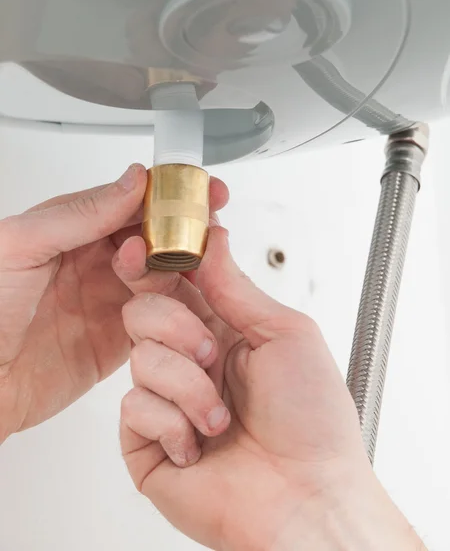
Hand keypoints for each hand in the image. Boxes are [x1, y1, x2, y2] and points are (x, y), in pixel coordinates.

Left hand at [0, 164, 228, 443]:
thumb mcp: (21, 245)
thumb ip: (80, 213)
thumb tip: (133, 181)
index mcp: (72, 228)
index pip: (132, 201)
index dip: (170, 194)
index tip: (203, 191)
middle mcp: (95, 260)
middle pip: (156, 237)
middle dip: (187, 231)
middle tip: (210, 234)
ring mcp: (110, 297)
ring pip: (165, 275)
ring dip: (183, 272)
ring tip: (194, 273)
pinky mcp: (120, 337)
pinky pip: (160, 317)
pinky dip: (178, 310)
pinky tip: (184, 306)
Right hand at [115, 223, 425, 550]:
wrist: (306, 500)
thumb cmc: (313, 422)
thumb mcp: (286, 334)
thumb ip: (237, 287)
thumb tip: (212, 239)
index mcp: (224, 330)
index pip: (178, 281)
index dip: (160, 261)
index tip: (151, 244)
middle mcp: (192, 360)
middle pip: (144, 309)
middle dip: (177, 327)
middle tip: (211, 353)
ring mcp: (168, 399)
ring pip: (140, 357)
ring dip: (188, 387)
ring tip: (221, 417)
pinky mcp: (148, 439)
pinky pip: (133, 407)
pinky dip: (173, 425)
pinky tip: (200, 444)